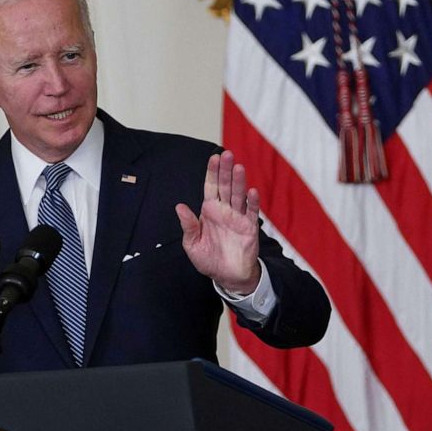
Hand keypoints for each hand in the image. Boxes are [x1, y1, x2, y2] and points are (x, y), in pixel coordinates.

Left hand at [175, 151, 261, 293]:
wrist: (227, 276)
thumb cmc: (208, 259)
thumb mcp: (192, 244)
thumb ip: (188, 226)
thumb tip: (179, 206)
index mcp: (209, 211)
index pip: (210, 187)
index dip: (212, 172)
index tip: (214, 157)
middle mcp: (224, 210)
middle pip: (225, 186)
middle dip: (226, 170)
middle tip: (227, 154)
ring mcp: (238, 217)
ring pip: (238, 195)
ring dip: (239, 181)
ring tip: (239, 167)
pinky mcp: (249, 227)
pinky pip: (252, 212)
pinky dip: (252, 202)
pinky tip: (251, 192)